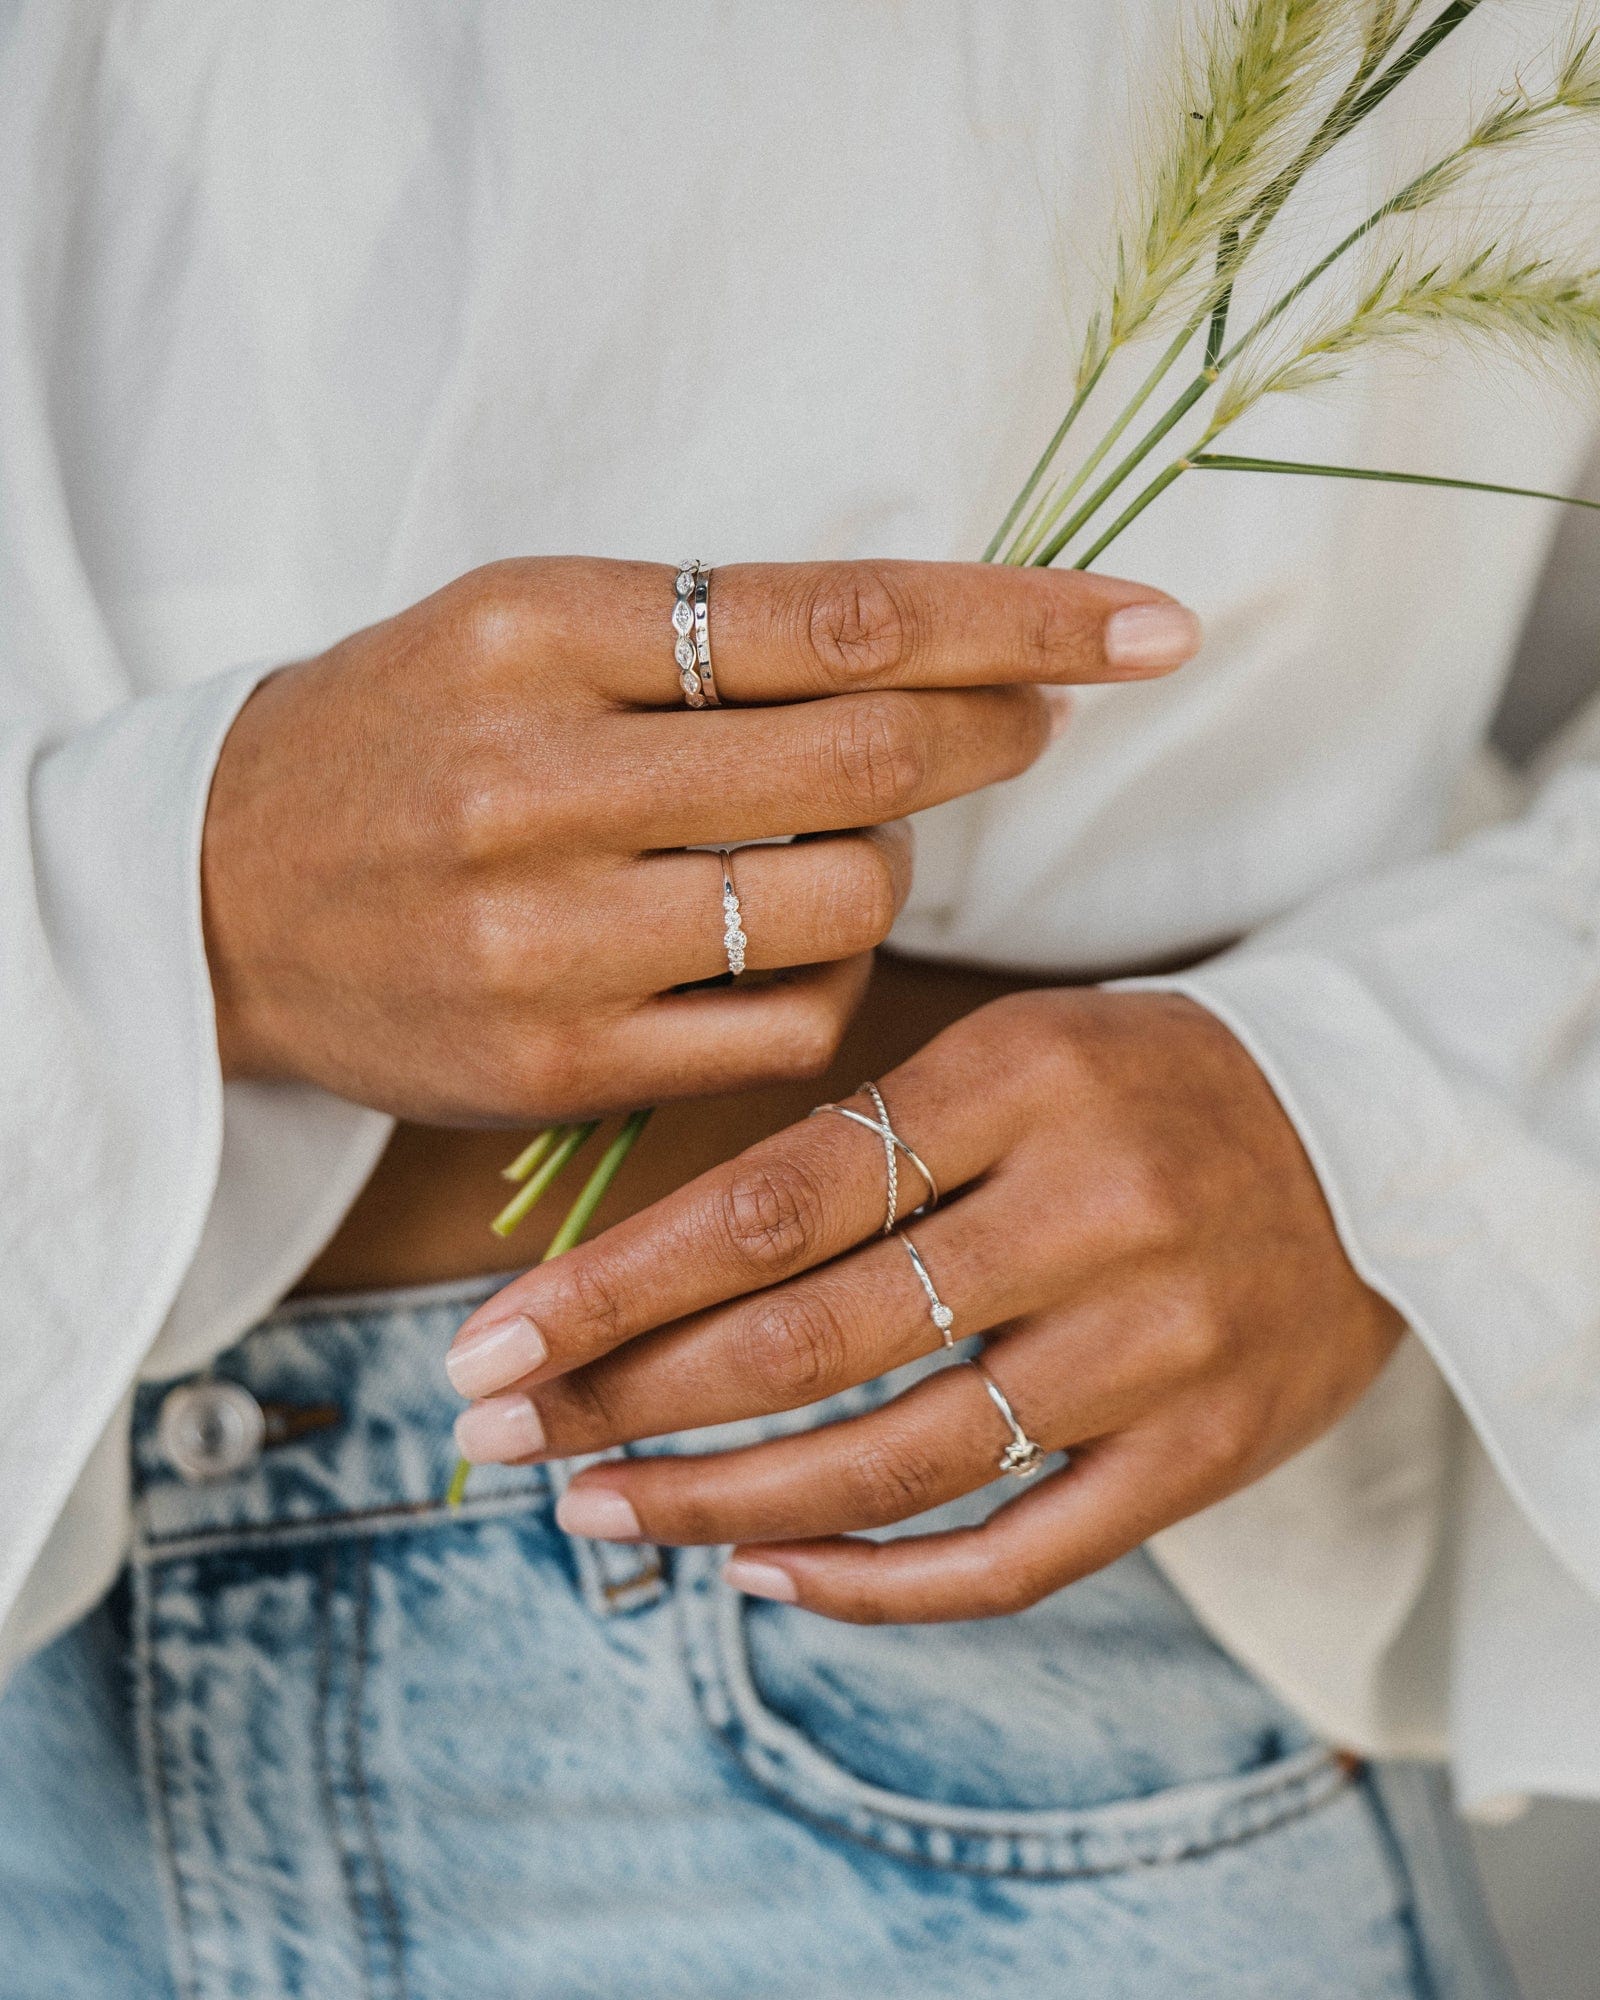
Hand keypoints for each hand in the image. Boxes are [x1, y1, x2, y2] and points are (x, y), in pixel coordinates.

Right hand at [202, 559, 1197, 1120]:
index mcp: (537, 632)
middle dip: (984, 738)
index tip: (1150, 625)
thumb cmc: (402, 740)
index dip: (1014, 618)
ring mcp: (549, 938)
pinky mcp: (560, 1065)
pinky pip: (786, 1031)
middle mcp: (540, 782)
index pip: (833, 617)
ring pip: (839, 906)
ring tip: (835, 845)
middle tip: (1030, 722)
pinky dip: (823, 982)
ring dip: (887, 871)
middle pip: (862, 763)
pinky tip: (777, 948)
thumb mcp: (518, 629)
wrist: (219, 902)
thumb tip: (942, 653)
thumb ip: (702, 636)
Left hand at [445, 988, 1403, 1621]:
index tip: (490, 1342)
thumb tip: (653, 1276)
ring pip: (893, 1462)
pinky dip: (876, 1585)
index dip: (614, 1286)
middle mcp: (1086, 1211)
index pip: (771, 1202)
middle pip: (809, 1339)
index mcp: (1017, 1080)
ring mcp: (1153, 1346)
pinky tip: (766, 1579)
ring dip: (721, 1505)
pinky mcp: (1202, 1452)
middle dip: (628, 1399)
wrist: (1376, 1135)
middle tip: (499, 1436)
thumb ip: (860, 1148)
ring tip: (600, 1512)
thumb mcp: (1010, 1052)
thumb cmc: (1144, 1085)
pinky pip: (1015, 1555)